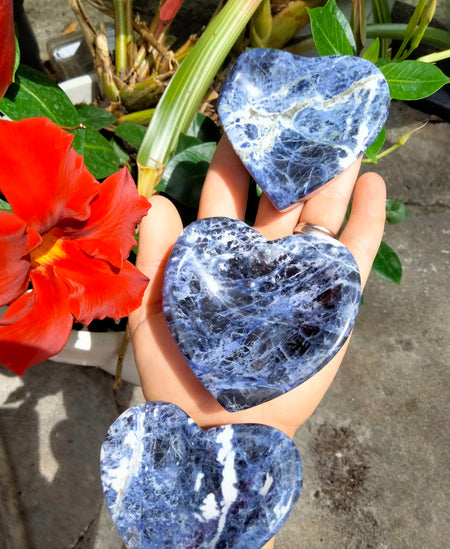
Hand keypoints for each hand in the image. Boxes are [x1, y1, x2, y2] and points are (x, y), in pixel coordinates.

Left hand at [128, 136, 385, 437]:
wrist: (218, 429)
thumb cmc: (177, 375)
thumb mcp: (153, 312)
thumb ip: (155, 256)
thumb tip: (160, 198)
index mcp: (218, 256)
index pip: (226, 193)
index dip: (233, 157)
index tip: (240, 117)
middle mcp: (261, 259)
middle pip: (281, 196)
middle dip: (292, 157)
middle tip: (303, 113)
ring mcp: (298, 278)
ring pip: (322, 216)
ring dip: (335, 178)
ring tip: (346, 138)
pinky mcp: (332, 302)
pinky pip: (354, 254)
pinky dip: (368, 221)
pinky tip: (375, 185)